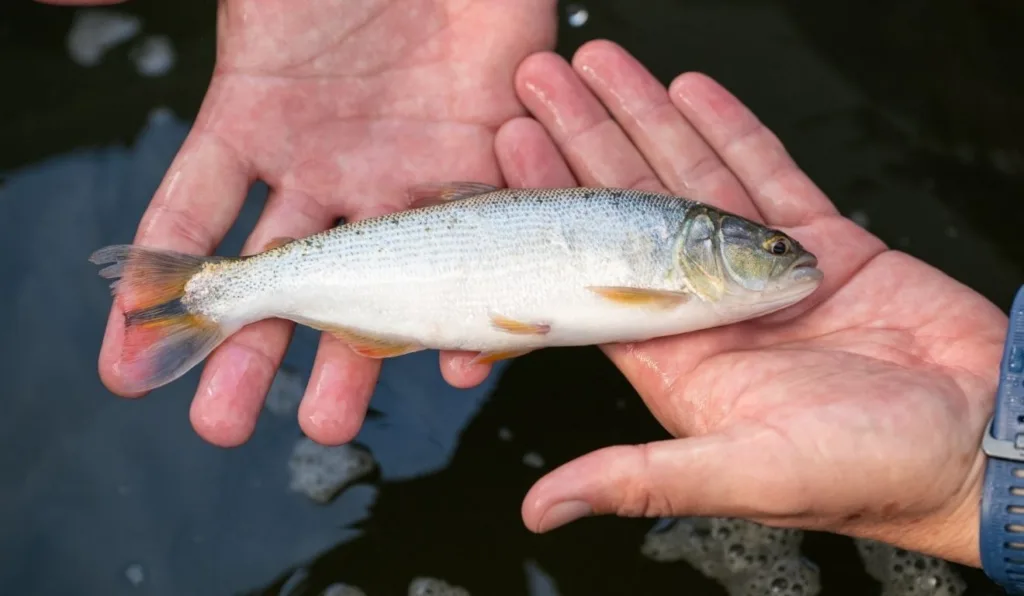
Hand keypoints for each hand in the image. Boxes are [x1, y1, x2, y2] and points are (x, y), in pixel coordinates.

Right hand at [71, 0, 555, 445]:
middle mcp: (325, 165)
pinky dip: (465, 309)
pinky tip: (454, 362)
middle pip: (282, 279)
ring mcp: (402, 173)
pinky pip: (470, 253)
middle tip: (224, 427)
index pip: (190, 219)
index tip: (127, 368)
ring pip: (376, 286)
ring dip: (352, 359)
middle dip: (251, 357)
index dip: (154, 294)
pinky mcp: (480, 168)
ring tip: (329, 425)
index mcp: (255, 121)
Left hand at [490, 40, 1004, 566]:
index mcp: (676, 359)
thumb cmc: (865, 474)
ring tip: (601, 65)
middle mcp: (706, 309)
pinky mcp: (821, 246)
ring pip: (690, 179)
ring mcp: (760, 272)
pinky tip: (690, 91)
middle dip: (585, 141)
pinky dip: (729, 131)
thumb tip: (541, 511)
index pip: (591, 269)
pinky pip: (767, 174)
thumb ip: (639, 479)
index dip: (552, 208)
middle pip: (629, 209)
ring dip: (645, 120)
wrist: (978, 444)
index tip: (514, 149)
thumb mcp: (741, 476)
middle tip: (540, 81)